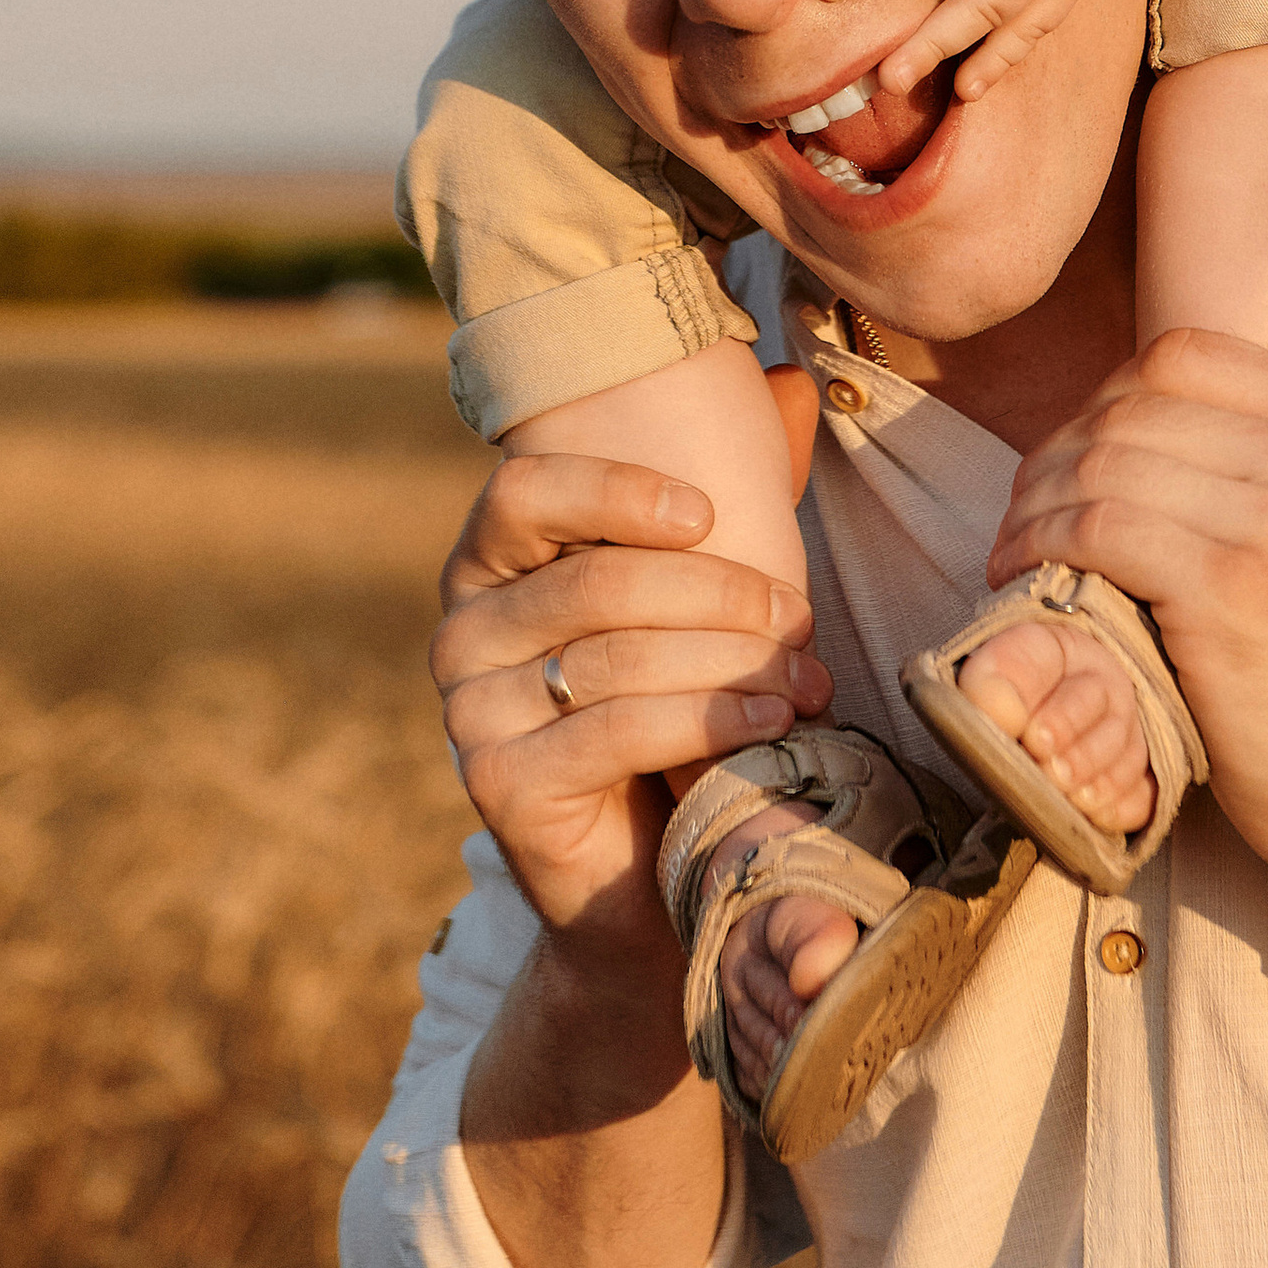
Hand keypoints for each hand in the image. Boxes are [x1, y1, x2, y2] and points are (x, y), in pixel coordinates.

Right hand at [430, 449, 831, 982]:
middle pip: (595, 579)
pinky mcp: (501, 789)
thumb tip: (796, 384)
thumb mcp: (698, 603)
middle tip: (798, 619)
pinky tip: (769, 720)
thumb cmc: (678, 712)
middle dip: (718, 594)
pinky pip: (616, 729)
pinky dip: (708, 717)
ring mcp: (470, 716)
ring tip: (805, 677)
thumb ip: (730, 500)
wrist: (648, 883)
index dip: (612, 488)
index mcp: (491, 568)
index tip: (707, 513)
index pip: (523, 492)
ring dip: (729, 659)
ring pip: (615, 654)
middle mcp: (461, 634)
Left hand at [987, 330, 1267, 942]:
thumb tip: (1125, 411)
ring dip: (1032, 505)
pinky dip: (1040, 546)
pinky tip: (1025, 578)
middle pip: (1132, 408)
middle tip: (1022, 514)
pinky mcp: (1232, 587)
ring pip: (1102, 463)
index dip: (1104, 400)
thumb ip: (1260, 454)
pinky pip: (1096, 529)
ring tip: (1014, 551)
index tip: (1071, 460)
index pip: (1181, 355)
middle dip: (1053, 455)